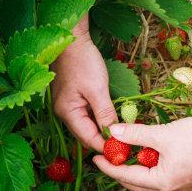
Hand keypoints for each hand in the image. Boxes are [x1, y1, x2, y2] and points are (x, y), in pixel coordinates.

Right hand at [51, 33, 116, 151]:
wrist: (72, 39)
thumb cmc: (83, 61)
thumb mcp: (97, 89)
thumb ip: (105, 113)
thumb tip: (114, 134)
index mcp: (67, 113)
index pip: (88, 139)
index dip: (106, 147)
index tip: (124, 151)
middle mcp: (65, 113)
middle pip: (87, 135)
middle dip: (105, 141)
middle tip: (126, 145)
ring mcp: (69, 106)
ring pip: (88, 126)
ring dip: (104, 131)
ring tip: (123, 135)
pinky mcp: (74, 98)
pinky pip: (88, 115)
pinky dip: (100, 120)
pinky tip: (113, 120)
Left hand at [92, 117, 191, 190]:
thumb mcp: (161, 134)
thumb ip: (136, 134)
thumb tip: (113, 132)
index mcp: (162, 182)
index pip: (127, 176)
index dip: (109, 166)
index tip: (96, 158)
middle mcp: (171, 188)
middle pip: (137, 184)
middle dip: (121, 171)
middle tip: (109, 158)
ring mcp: (181, 185)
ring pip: (151, 181)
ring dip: (138, 169)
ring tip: (128, 155)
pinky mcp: (189, 177)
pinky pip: (163, 176)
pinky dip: (152, 167)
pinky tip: (150, 155)